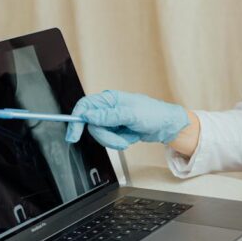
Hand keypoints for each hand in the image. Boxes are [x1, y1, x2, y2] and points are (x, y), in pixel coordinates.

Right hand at [64, 90, 189, 149]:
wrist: (167, 126)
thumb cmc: (154, 114)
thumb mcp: (130, 115)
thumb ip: (108, 116)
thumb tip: (88, 116)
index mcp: (110, 99)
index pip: (85, 106)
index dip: (76, 120)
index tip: (73, 135)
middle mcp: (109, 108)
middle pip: (92, 125)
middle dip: (106, 136)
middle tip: (119, 141)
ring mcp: (113, 120)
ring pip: (101, 135)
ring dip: (115, 140)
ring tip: (130, 137)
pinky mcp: (117, 130)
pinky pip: (110, 140)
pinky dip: (121, 141)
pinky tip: (132, 136)